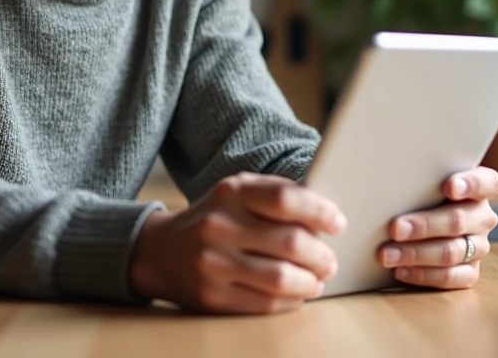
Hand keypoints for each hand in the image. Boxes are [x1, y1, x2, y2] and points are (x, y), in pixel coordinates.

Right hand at [129, 172, 346, 313]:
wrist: (160, 252)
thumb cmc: (213, 218)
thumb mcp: (236, 193)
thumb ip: (275, 195)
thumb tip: (325, 213)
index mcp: (230, 192)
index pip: (285, 199)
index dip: (319, 212)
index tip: (338, 223)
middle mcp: (219, 225)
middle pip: (290, 242)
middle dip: (321, 255)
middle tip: (330, 261)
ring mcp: (213, 264)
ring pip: (281, 278)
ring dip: (310, 282)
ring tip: (317, 280)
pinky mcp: (212, 297)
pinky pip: (265, 304)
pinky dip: (290, 301)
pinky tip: (296, 294)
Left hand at [378, 166, 497, 289]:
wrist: (423, 217)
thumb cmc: (422, 192)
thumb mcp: (425, 180)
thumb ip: (419, 179)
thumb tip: (387, 177)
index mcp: (481, 188)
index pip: (486, 183)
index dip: (469, 184)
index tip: (449, 187)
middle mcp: (482, 217)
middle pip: (458, 220)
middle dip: (424, 225)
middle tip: (395, 228)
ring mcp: (479, 246)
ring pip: (451, 252)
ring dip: (416, 254)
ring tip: (387, 254)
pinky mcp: (470, 271)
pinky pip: (450, 278)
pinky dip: (423, 275)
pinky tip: (400, 270)